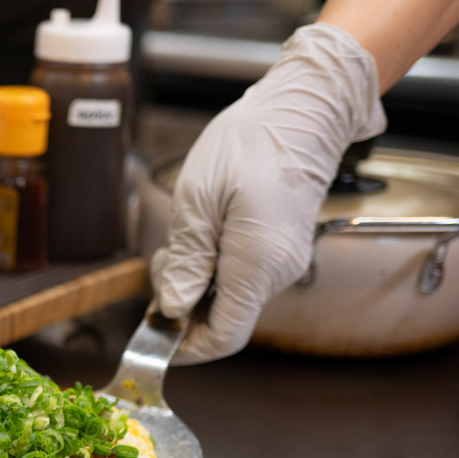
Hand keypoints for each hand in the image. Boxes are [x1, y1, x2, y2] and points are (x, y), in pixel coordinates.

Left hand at [151, 23, 386, 362]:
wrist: (303, 111)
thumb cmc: (250, 144)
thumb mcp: (197, 200)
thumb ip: (186, 260)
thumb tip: (172, 308)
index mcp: (256, 265)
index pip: (224, 337)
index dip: (186, 346)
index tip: (155, 333)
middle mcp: (278, 273)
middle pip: (225, 319)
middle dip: (184, 304)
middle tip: (160, 262)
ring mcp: (286, 262)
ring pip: (233, 298)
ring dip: (199, 282)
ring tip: (182, 240)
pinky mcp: (284, 250)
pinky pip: (245, 276)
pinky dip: (216, 268)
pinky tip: (205, 234)